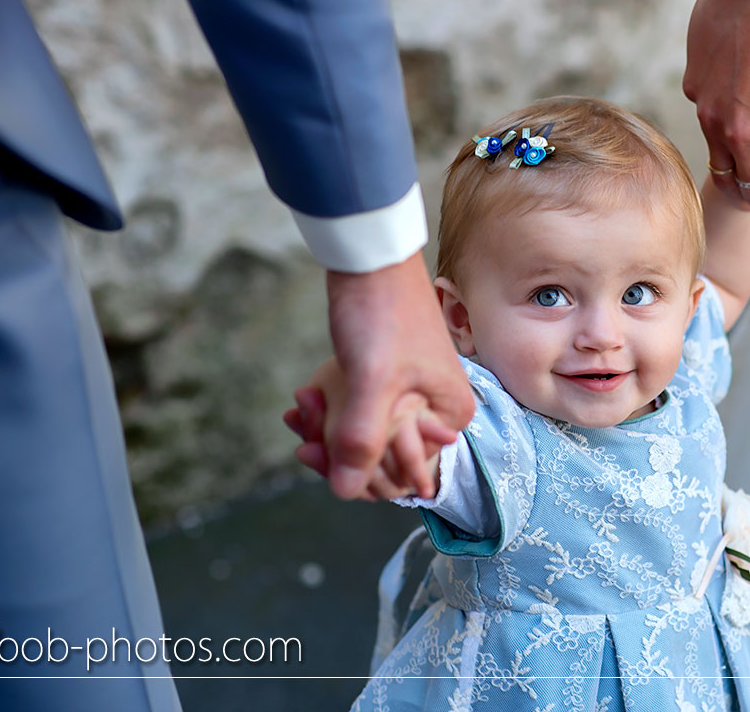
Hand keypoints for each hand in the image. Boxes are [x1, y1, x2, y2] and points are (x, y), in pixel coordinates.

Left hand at [322, 253, 473, 498]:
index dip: (360, 473)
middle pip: (383, 458)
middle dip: (338, 449)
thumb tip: (346, 491)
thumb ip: (363, 439)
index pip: (404, 473)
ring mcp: (411, 396)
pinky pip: (357, 414)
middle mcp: (436, 411)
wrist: (370, 259)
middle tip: (302, 432)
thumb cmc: (382, 314)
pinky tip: (303, 402)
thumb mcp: (373, 381)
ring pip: (365, 437)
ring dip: (327, 431)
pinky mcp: (387, 382)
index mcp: (449, 417)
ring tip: (300, 408)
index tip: (318, 452)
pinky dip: (329, 414)